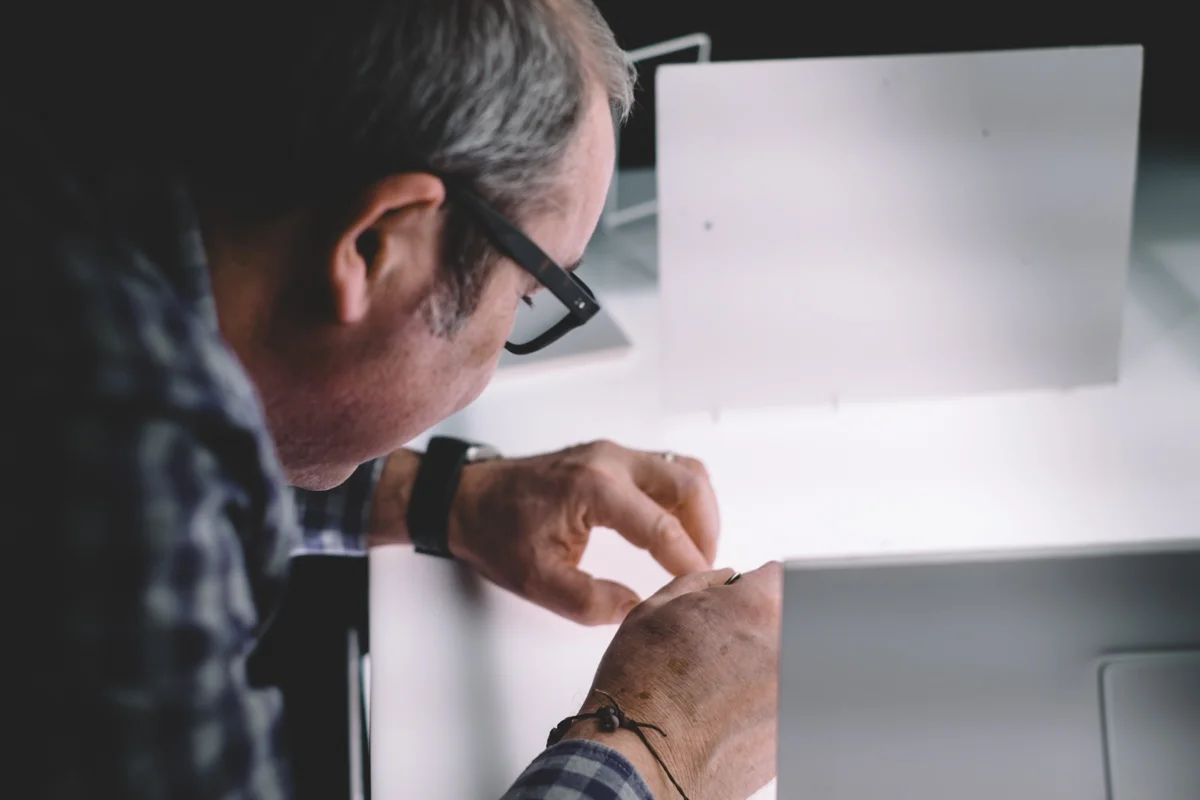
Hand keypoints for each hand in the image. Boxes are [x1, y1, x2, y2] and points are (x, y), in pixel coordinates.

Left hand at [450, 440, 719, 625]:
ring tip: (693, 552)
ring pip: (682, 469)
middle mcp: (610, 461)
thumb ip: (591, 601)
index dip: (689, 562)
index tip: (703, 588)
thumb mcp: (538, 580)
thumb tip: (638, 609)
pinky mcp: (611, 457)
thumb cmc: (496, 533)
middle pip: (689, 482)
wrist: (465, 498)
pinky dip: (683, 498)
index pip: (661, 526)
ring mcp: (613, 454)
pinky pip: (665, 468)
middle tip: (705, 570)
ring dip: (699, 510)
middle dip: (707, 529)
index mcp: (594, 488)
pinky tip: (674, 531)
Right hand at [566, 562, 781, 799]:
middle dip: (760, 628)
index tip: (741, 604)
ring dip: (762, 667)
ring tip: (721, 686)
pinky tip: (727, 715)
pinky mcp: (790, 732)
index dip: (754, 589)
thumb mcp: (654, 611)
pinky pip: (782, 703)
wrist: (642, 759)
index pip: (780, 577)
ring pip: (787, 664)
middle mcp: (785, 648)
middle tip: (723, 648)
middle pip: (788, 620)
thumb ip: (701, 583)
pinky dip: (761, 705)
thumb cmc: (641, 688)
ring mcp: (793, 694)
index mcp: (756, 609)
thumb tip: (726, 579)